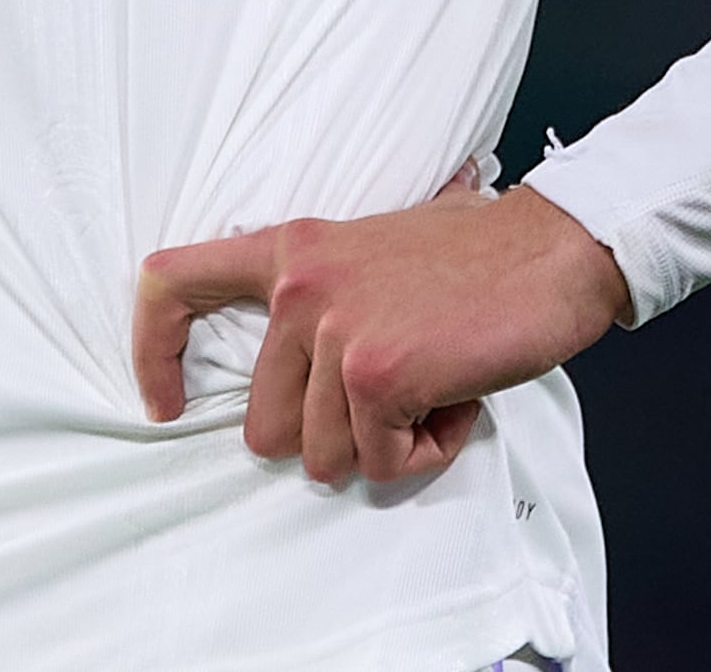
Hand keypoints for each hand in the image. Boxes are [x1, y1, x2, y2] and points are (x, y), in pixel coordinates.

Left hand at [132, 166, 630, 487]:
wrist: (556, 247)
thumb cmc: (479, 255)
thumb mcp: (373, 250)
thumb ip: (323, 293)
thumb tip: (296, 371)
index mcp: (293, 251)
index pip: (173, 283)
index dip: (154, 353)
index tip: (168, 404)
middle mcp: (300, 287)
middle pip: (265, 429)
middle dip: (333, 436)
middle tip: (398, 392)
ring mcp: (335, 332)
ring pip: (326, 457)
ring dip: (388, 443)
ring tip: (435, 386)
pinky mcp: (376, 374)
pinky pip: (382, 463)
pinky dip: (425, 452)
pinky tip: (456, 400)